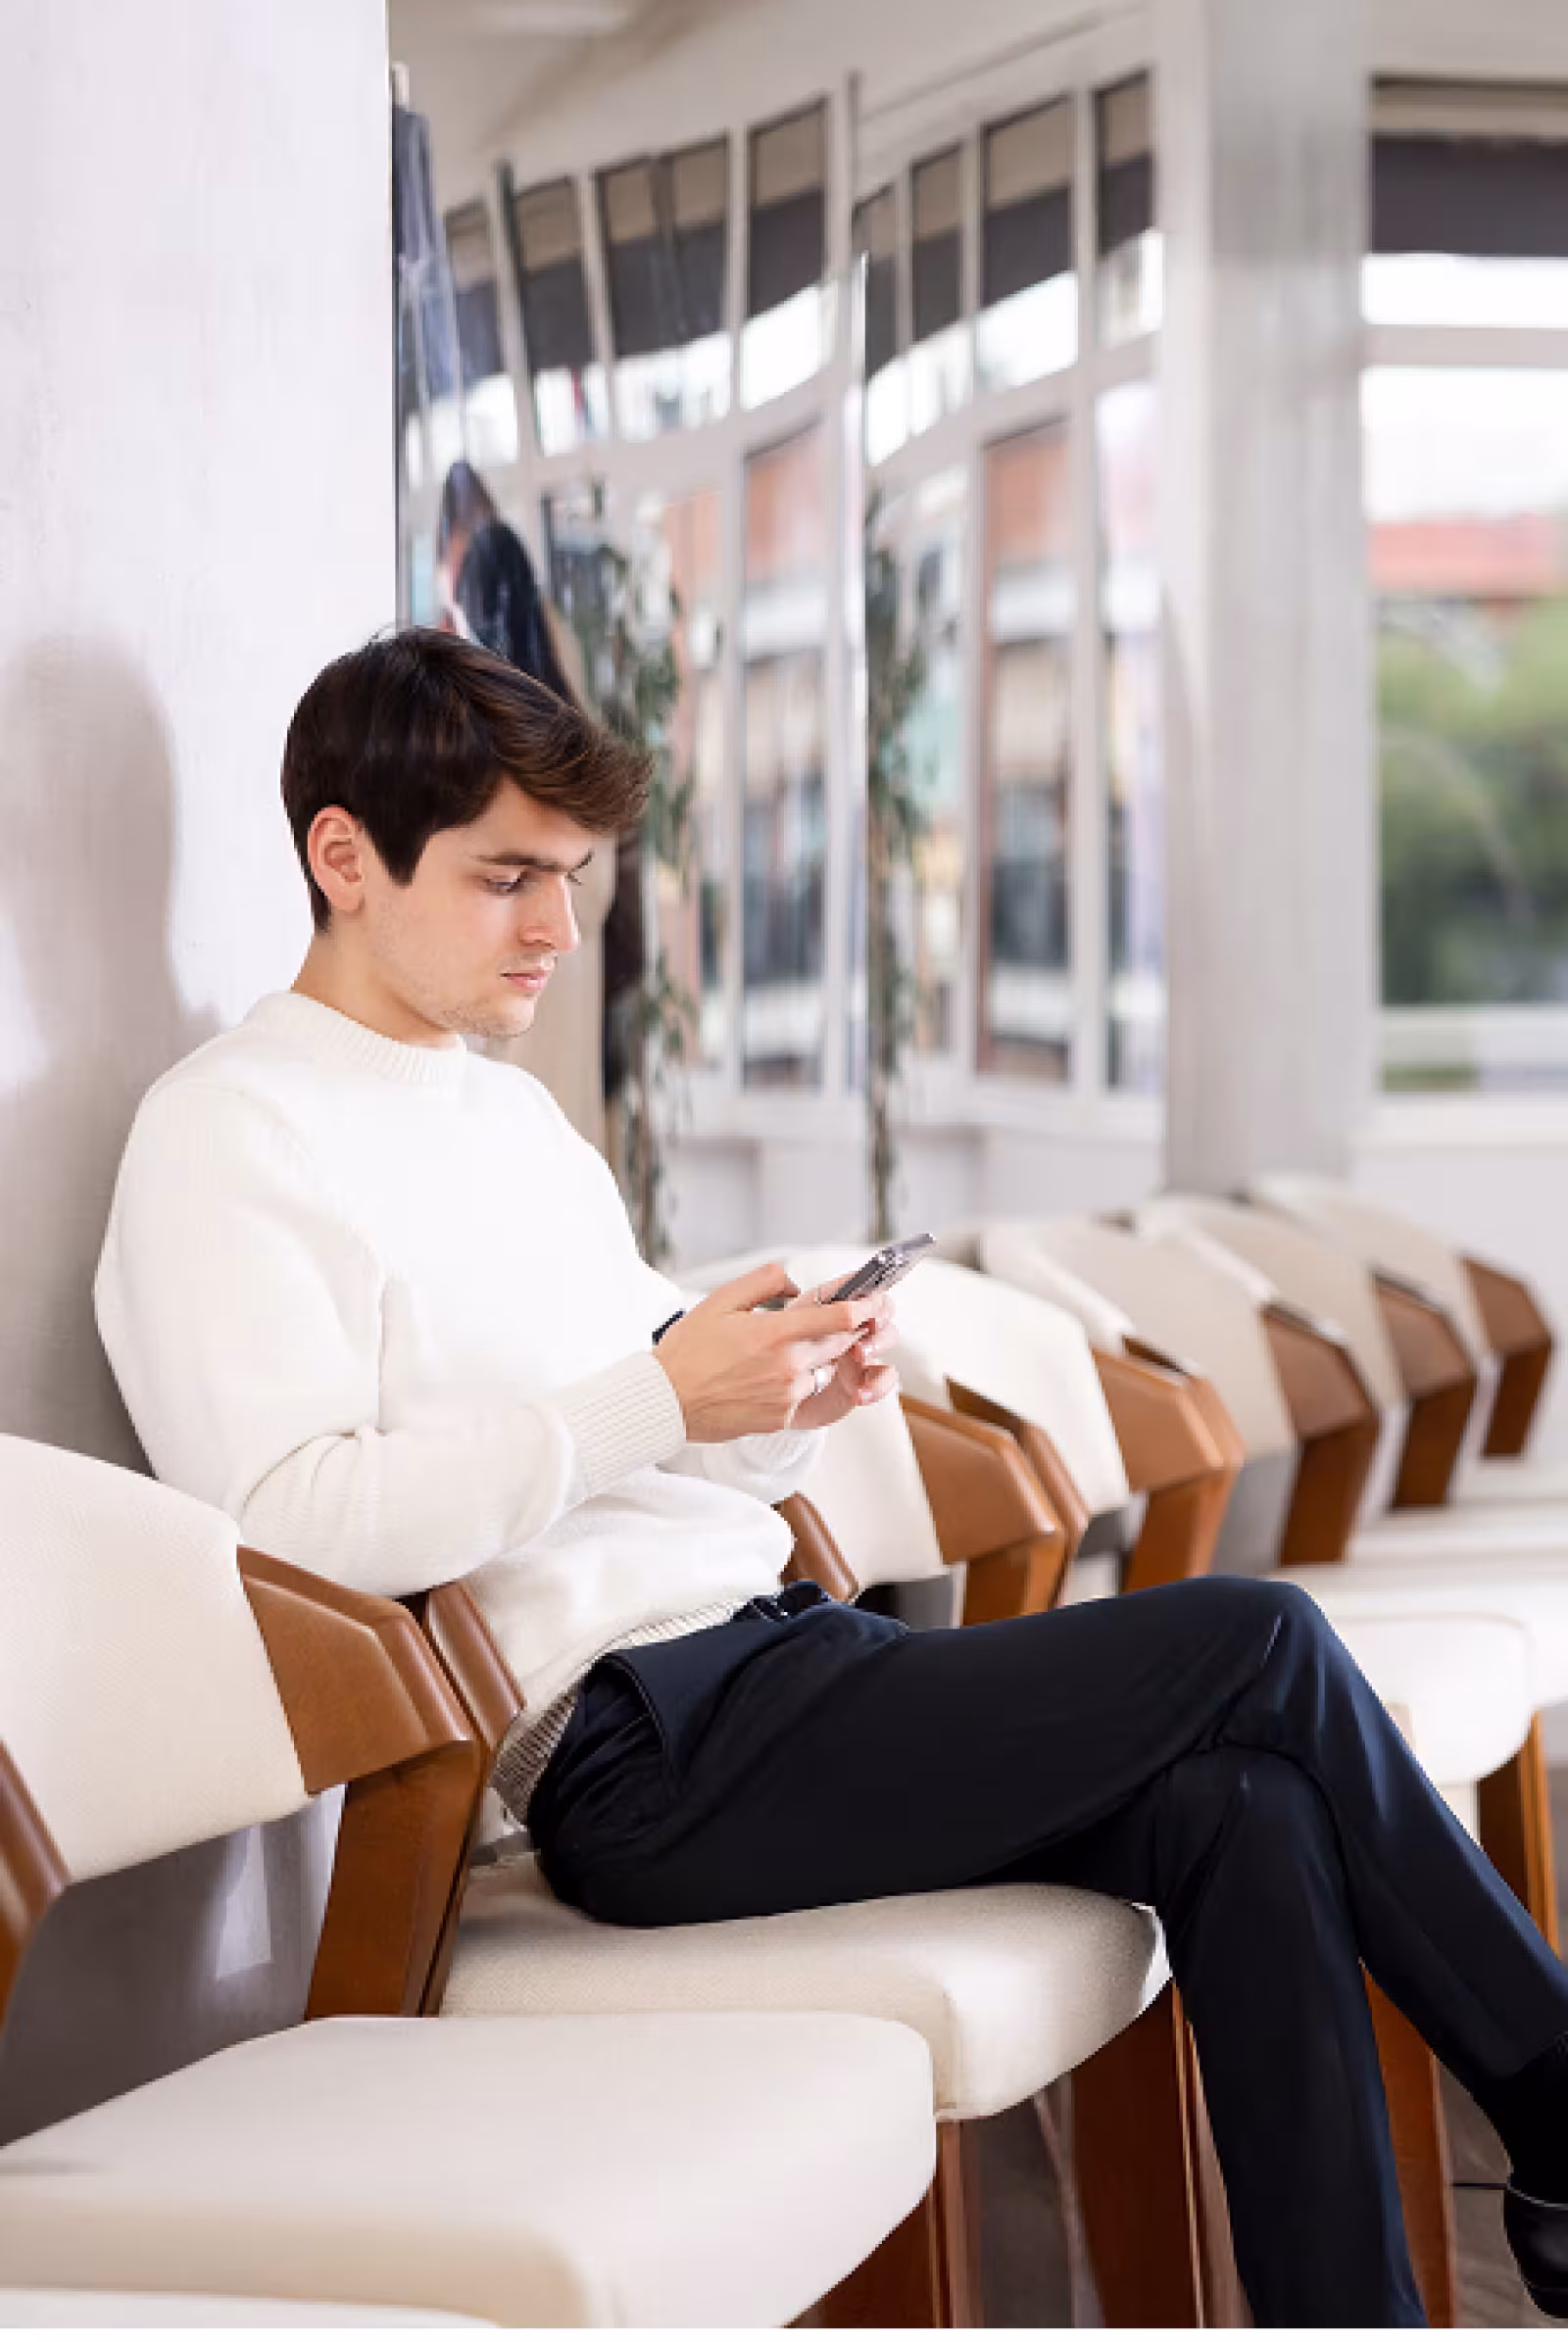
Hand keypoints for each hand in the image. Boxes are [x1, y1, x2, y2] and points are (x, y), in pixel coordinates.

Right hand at [655, 1264, 889, 1441]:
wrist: (667, 1401)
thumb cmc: (689, 1350)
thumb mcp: (721, 1300)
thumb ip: (765, 1281)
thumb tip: (796, 1283)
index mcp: (776, 1334)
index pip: (840, 1317)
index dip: (866, 1306)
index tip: (875, 1299)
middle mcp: (789, 1367)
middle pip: (840, 1344)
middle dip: (846, 1331)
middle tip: (840, 1320)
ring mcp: (787, 1396)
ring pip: (823, 1371)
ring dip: (817, 1359)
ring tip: (782, 1352)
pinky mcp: (782, 1418)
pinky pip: (803, 1396)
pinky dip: (795, 1384)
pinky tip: (764, 1378)